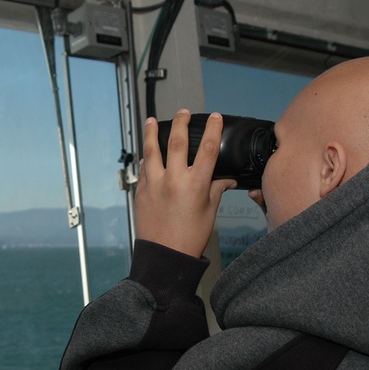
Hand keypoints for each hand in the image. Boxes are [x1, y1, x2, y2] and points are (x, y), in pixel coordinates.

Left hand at [135, 109, 235, 257]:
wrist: (165, 256)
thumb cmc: (190, 238)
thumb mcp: (209, 213)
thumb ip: (216, 190)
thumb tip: (226, 179)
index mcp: (195, 185)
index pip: (208, 148)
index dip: (213, 129)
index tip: (214, 117)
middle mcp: (173, 180)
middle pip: (177, 142)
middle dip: (181, 122)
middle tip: (184, 112)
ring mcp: (154, 185)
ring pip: (151, 150)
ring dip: (152, 132)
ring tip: (151, 120)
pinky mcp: (142, 192)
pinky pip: (144, 169)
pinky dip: (147, 158)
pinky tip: (147, 152)